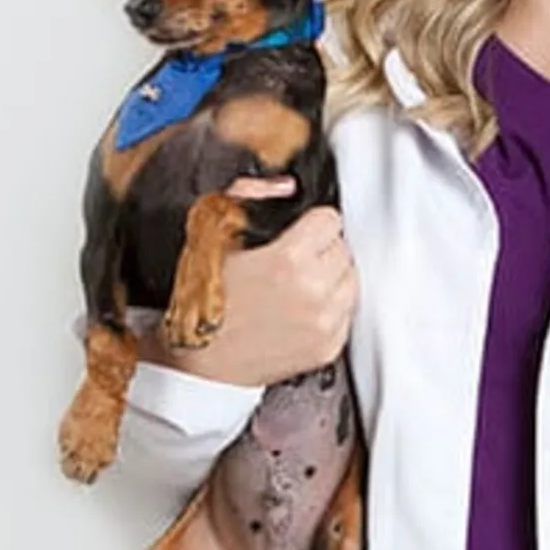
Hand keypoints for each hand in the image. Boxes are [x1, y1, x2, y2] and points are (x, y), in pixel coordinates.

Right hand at [139, 177, 358, 385]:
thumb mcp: (212, 236)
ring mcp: (324, 323)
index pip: (331, 219)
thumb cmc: (199, 303)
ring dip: (331, 277)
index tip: (298, 232)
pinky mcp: (328, 347)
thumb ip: (249, 197)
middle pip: (343, 248)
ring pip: (351, 279)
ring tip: (296, 285)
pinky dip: (330, 308)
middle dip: (321, 249)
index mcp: (289, 261)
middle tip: (292, 261)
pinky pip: (347, 312)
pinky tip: (300, 309)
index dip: (310, 222)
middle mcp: (313, 293)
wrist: (198, 363)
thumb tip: (284, 186)